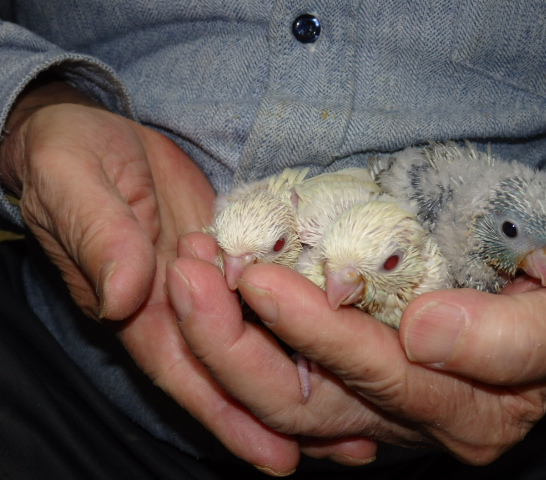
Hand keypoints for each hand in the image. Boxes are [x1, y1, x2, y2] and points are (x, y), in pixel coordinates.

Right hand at [0, 79, 375, 474]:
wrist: (93, 136)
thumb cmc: (72, 156)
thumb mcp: (72, 181)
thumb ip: (99, 236)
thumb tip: (126, 293)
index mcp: (138, 305)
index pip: (189, 372)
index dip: (232, 418)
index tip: (281, 458)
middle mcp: (180, 310)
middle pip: (238, 375)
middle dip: (288, 416)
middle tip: (355, 450)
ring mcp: (213, 286)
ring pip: (264, 346)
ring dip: (309, 384)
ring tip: (366, 423)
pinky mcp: (236, 256)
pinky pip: (274, 301)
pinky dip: (309, 327)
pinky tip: (349, 346)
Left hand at [172, 224, 545, 463]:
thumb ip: (516, 337)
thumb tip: (425, 333)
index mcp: (469, 411)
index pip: (374, 375)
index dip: (313, 328)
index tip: (257, 276)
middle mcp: (412, 421)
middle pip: (302, 403)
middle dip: (234, 342)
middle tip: (188, 272)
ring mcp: (375, 403)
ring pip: (279, 394)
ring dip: (222, 337)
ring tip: (187, 273)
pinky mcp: (353, 376)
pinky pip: (284, 371)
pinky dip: (242, 333)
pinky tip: (213, 286)